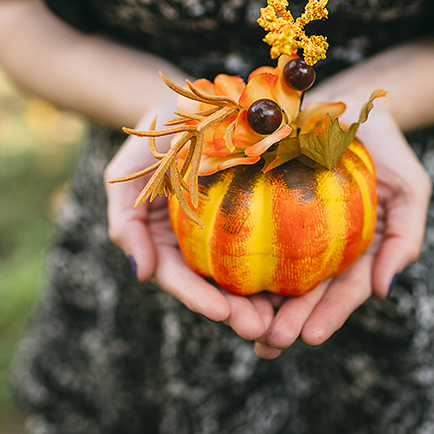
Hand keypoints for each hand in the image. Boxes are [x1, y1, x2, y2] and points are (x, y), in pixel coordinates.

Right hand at [105, 112, 274, 341]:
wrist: (194, 104)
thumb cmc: (155, 136)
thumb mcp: (129, 173)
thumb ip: (125, 221)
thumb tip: (140, 274)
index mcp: (164, 241)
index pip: (177, 277)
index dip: (197, 298)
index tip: (222, 312)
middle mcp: (196, 245)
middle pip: (214, 288)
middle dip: (236, 314)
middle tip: (262, 330)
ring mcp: (227, 235)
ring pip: (246, 278)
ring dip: (264, 305)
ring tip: (285, 322)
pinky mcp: (260, 218)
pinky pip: (273, 247)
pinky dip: (286, 269)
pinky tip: (307, 285)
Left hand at [254, 107, 429, 357]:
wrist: (348, 97)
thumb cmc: (384, 143)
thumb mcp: (409, 187)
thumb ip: (405, 238)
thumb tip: (383, 292)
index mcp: (357, 248)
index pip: (344, 289)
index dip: (328, 315)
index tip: (309, 336)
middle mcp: (323, 244)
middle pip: (304, 292)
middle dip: (287, 323)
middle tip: (266, 344)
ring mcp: (293, 229)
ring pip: (275, 275)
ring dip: (259, 307)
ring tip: (244, 331)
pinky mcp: (262, 206)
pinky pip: (248, 241)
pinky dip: (237, 266)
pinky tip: (219, 286)